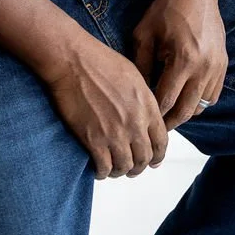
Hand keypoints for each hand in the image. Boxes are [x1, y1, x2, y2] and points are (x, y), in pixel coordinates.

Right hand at [38, 38, 168, 179]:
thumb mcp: (134, 75)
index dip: (158, 155)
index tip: (153, 161)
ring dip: (121, 171)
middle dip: (139, 167)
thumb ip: (144, 99)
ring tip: (115, 170)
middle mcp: (135, 124)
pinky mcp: (93, 140)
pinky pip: (104, 167)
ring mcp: (115, 134)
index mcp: (147, 107)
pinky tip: (99, 170)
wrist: (73, 61)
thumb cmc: (99, 61)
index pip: (161, 142)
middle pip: (144, 158)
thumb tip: (145, 114)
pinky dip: (103, 172)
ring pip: (125, 166)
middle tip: (132, 168)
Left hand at [131, 0, 227, 128]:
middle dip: (170, 122)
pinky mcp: (223, 64)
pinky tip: (185, 97)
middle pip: (187, 110)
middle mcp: (204, 67)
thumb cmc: (165, 10)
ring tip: (169, 114)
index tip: (143, 120)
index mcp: (183, 60)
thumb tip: (139, 92)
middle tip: (155, 128)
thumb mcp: (144, 35)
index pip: (167, 100)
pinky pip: (213, 94)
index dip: (154, 114)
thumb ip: (141, 66)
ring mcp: (217, 66)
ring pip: (202, 105)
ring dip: (186, 112)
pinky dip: (199, 101)